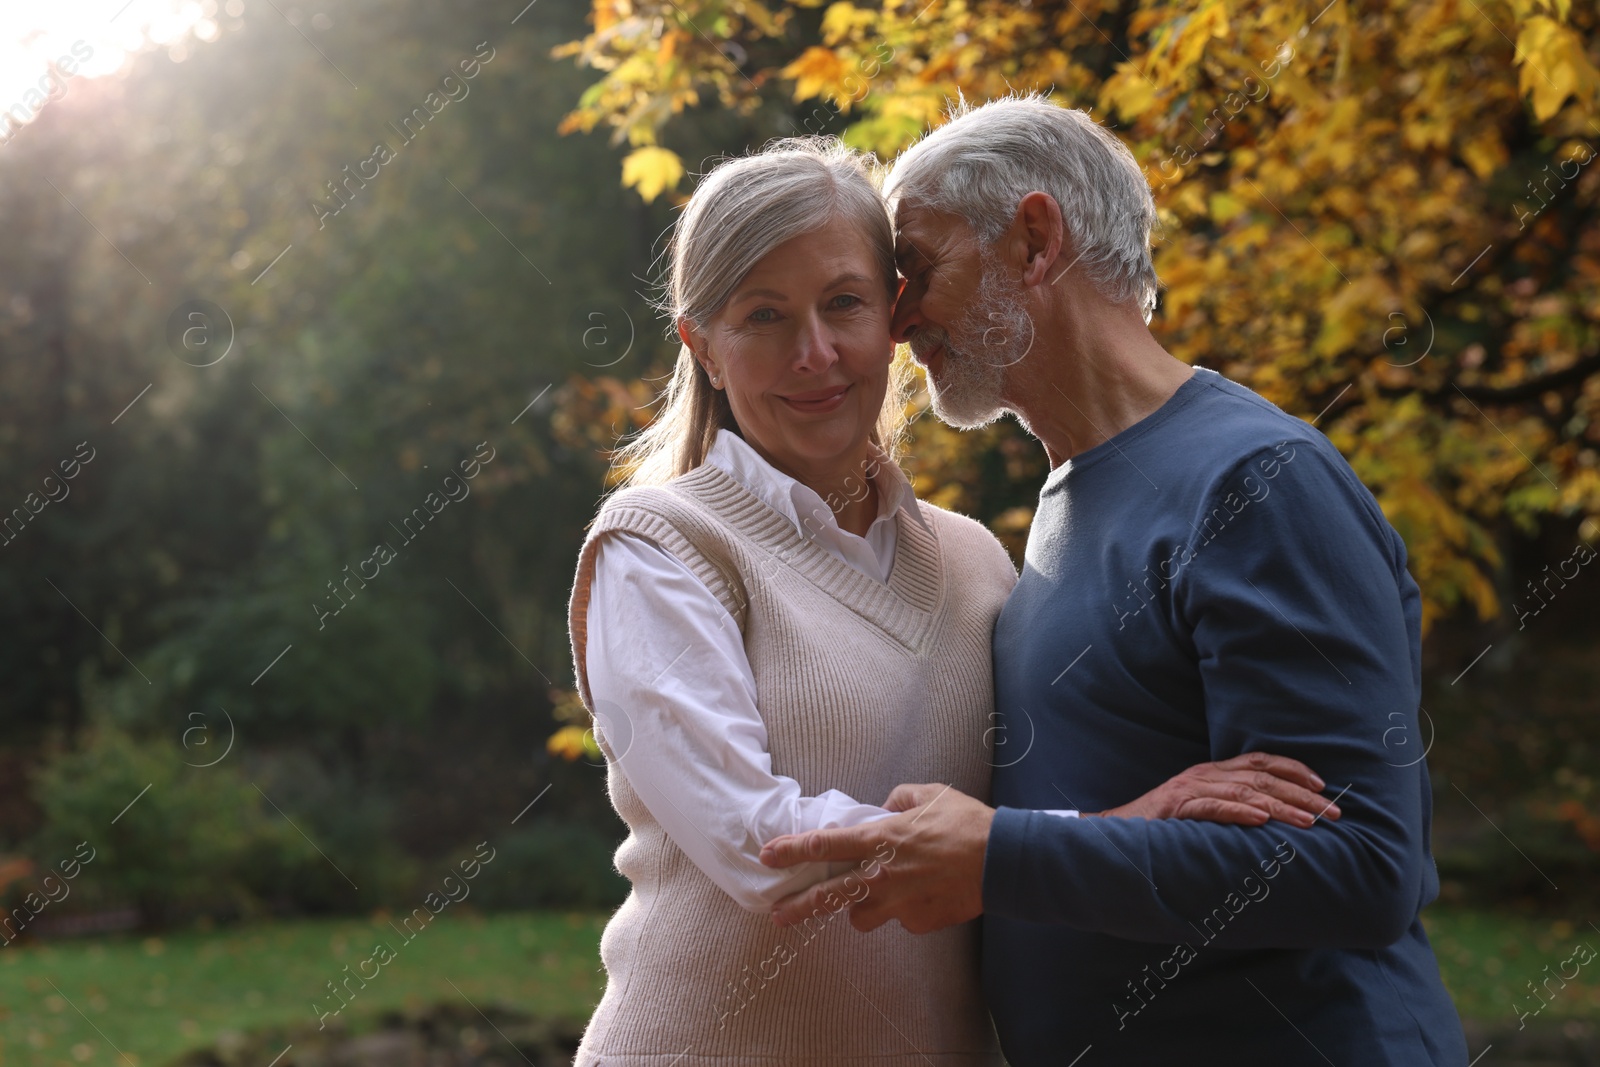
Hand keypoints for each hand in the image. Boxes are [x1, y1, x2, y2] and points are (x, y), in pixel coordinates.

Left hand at [760, 783, 991, 934]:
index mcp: (879, 839)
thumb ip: (898, 799)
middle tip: (777, 914)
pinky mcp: (918, 922)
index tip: (768, 857)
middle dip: (797, 907)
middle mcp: (881, 875)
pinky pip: (901, 920)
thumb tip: (885, 807)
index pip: (824, 845)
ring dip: (862, 908)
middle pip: (827, 896)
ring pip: (861, 917)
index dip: (791, 851)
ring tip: (877, 896)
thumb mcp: (928, 794)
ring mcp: (898, 904)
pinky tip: (925, 895)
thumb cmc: (965, 822)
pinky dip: (906, 910)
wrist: (1002, 860)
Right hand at [1097, 752, 1337, 827]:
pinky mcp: (1175, 810)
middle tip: (1334, 812)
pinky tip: (1261, 820)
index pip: (1259, 761)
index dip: (1293, 769)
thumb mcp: (1198, 811)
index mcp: (1210, 773)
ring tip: (1310, 821)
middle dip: (1301, 793)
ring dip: (1282, 806)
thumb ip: (1227, 807)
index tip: (1323, 785)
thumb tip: (1270, 819)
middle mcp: (1202, 775)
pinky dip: (1239, 812)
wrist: (1114, 835)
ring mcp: (1188, 791)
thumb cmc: (1160, 828)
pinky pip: (1211, 808)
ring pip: (1244, 792)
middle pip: (1261, 777)